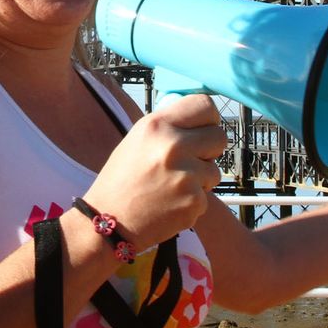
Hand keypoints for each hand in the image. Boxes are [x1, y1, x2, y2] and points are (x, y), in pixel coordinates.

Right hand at [83, 95, 225, 250]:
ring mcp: (186, 175)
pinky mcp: (194, 202)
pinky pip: (206, 196)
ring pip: (215, 170)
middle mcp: (173, 146)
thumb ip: (168, 126)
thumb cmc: (122, 179)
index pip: (205, 105)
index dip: (208, 118)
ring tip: (172, 185)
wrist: (108, 221)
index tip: (202, 128)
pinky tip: (170, 203)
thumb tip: (198, 117)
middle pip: (219, 136)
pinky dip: (192, 201)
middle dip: (209, 149)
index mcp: (157, 125)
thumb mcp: (137, 139)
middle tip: (191, 159)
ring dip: (200, 178)